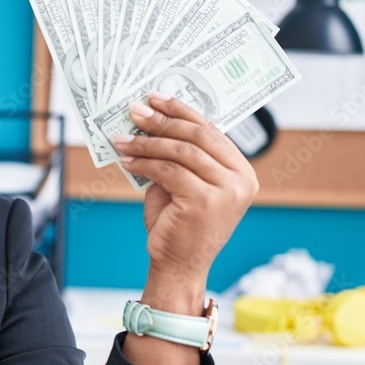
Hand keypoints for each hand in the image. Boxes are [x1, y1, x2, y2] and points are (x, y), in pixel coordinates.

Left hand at [112, 93, 258, 311]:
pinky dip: (143, 162)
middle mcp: (242, 180)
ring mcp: (227, 192)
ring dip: (147, 142)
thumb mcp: (183, 183)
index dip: (182, 111)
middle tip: (136, 111)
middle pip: (198, 136)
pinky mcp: (205, 202)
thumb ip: (178, 156)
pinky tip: (126, 159)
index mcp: (242, 172)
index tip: (156, 98)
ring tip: (123, 138)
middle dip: (163, 121)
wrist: (178, 266)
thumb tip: (150, 120)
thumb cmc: (179, 225)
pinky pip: (168, 171)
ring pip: (181, 151)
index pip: (211, 130)